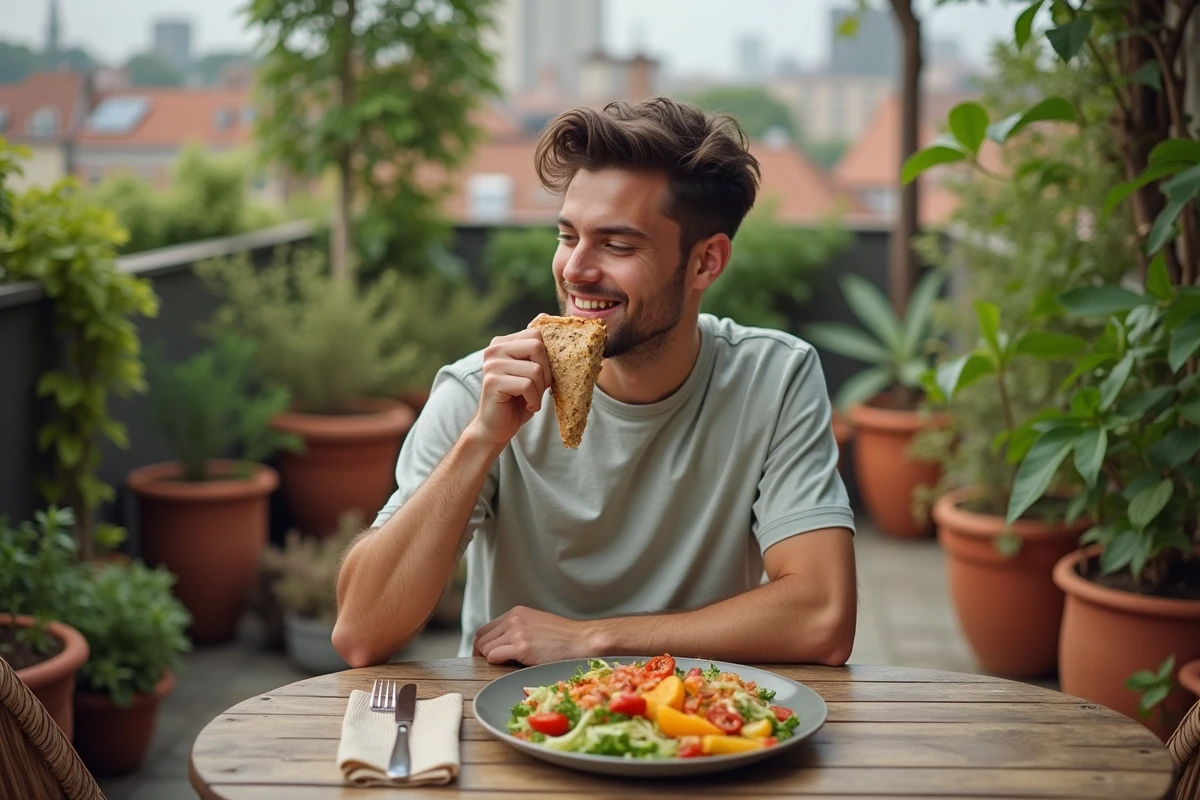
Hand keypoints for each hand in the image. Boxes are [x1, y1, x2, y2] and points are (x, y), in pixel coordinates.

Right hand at [468, 325, 552, 446]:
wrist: (496, 428)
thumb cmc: (517, 399)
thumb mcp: (530, 370)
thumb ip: (536, 348)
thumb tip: (545, 315)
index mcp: (503, 342)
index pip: (537, 333)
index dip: (548, 356)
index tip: (544, 375)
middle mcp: (494, 349)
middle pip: (538, 347)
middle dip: (546, 372)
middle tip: (539, 388)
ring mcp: (491, 364)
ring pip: (535, 369)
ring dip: (539, 390)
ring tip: (530, 399)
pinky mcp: (492, 381)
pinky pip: (527, 386)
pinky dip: (533, 400)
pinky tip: (526, 406)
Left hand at [473, 606, 596, 665]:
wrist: (582, 640)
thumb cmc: (563, 637)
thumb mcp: (536, 624)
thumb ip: (517, 629)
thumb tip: (500, 645)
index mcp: (516, 613)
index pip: (484, 629)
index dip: (483, 646)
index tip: (488, 657)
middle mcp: (514, 619)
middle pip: (481, 639)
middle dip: (484, 654)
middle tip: (495, 665)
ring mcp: (517, 632)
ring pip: (486, 649)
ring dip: (493, 660)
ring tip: (508, 665)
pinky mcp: (522, 647)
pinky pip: (494, 656)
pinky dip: (498, 663)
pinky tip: (513, 665)